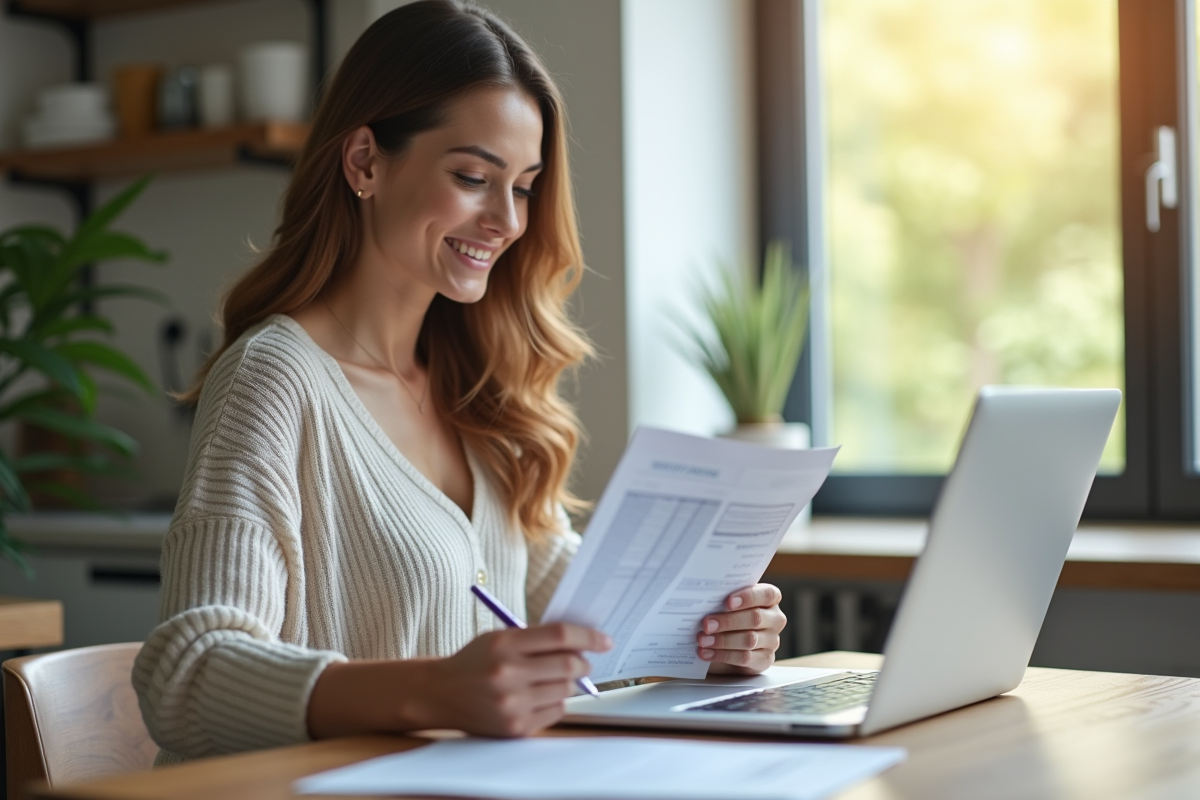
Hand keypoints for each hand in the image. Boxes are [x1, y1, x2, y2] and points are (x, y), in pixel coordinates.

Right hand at [428, 623, 611, 736]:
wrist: (440, 694)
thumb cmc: (475, 661)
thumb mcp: (499, 638)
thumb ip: (536, 639)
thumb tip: (581, 644)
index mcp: (504, 643)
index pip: (560, 636)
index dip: (588, 637)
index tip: (604, 640)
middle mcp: (507, 673)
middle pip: (568, 665)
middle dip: (582, 663)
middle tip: (582, 662)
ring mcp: (512, 703)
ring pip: (565, 690)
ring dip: (568, 683)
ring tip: (551, 678)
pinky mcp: (515, 726)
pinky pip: (555, 711)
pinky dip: (555, 701)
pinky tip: (538, 695)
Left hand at [697, 584, 785, 674]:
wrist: (728, 643)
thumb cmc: (727, 614)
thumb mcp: (727, 604)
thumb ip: (723, 598)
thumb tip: (705, 598)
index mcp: (770, 598)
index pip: (767, 594)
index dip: (748, 597)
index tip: (727, 602)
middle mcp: (775, 619)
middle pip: (756, 618)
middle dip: (728, 621)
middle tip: (706, 624)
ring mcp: (772, 640)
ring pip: (750, 639)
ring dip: (723, 640)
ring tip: (703, 640)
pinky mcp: (765, 659)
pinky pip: (745, 657)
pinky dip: (723, 655)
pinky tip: (707, 652)